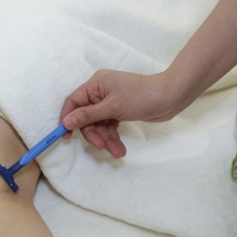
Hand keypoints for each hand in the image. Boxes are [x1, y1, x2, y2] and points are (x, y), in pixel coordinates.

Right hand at [59, 70, 177, 157]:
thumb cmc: (142, 96)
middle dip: (94, 134)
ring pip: (99, 124)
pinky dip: (113, 137)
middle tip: (101, 146)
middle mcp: (100, 92)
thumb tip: (66, 122)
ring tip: (117, 152)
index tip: (65, 136)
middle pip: (86, 117)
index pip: (74, 102)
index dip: (68, 119)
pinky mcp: (119, 110)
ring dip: (106, 139)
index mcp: (96, 84)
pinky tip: (119, 148)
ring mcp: (110, 102)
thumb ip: (88, 116)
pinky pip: (109, 126)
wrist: (172, 97)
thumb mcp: (112, 107)